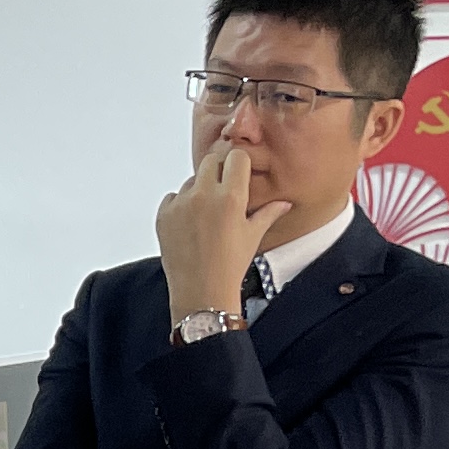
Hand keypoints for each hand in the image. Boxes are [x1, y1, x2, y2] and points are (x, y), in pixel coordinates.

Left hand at [155, 130, 287, 321]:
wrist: (201, 292)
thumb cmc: (231, 265)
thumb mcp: (253, 236)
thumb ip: (269, 213)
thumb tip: (285, 203)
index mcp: (231, 198)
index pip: (236, 157)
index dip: (238, 164)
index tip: (239, 174)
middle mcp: (204, 196)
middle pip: (211, 161)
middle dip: (218, 171)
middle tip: (222, 190)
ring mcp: (180, 205)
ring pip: (191, 180)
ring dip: (199, 189)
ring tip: (206, 214)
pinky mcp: (163, 215)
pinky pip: (172, 197)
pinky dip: (180, 204)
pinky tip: (189, 224)